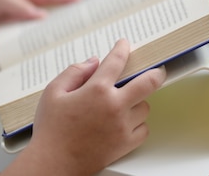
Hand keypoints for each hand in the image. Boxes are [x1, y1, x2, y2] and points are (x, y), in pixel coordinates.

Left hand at [0, 0, 79, 47]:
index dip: (65, 0)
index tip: (81, 3)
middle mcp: (19, 12)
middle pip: (45, 19)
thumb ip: (18, 7)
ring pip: (33, 36)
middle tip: (78, 32)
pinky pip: (18, 47)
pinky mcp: (2, 41)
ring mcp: (11, 27)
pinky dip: (27, 53)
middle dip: (61, 24)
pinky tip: (36, 59)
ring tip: (63, 50)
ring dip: (45, 42)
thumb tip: (41, 17)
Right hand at [2, 39, 166, 175]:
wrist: (55, 163)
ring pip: (144, 107)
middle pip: (149, 83)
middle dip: (156, 72)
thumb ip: (74, 72)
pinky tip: (125, 122)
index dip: (122, 48)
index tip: (124, 45)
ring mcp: (123, 126)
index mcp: (96, 90)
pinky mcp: (126, 144)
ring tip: (124, 103)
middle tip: (157, 70)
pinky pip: (143, 129)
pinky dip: (138, 124)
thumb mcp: (53, 93)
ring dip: (138, 102)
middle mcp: (114, 106)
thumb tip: (93, 62)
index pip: (116, 61)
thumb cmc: (51, 130)